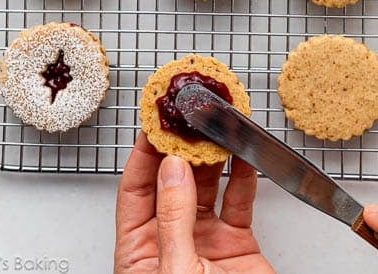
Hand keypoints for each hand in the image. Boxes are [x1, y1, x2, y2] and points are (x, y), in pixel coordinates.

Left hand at [115, 133, 273, 272]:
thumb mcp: (177, 268)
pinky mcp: (237, 246)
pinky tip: (243, 157)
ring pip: (204, 187)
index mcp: (141, 249)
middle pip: (170, 182)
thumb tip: (172, 170)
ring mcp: (204, 241)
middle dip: (179, 147)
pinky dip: (242, 177)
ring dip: (210, 157)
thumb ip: (174, 218)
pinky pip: (238, 202)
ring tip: (213, 128)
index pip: (135, 190)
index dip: (143, 155)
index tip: (155, 125)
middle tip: (187, 118)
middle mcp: (171, 240)